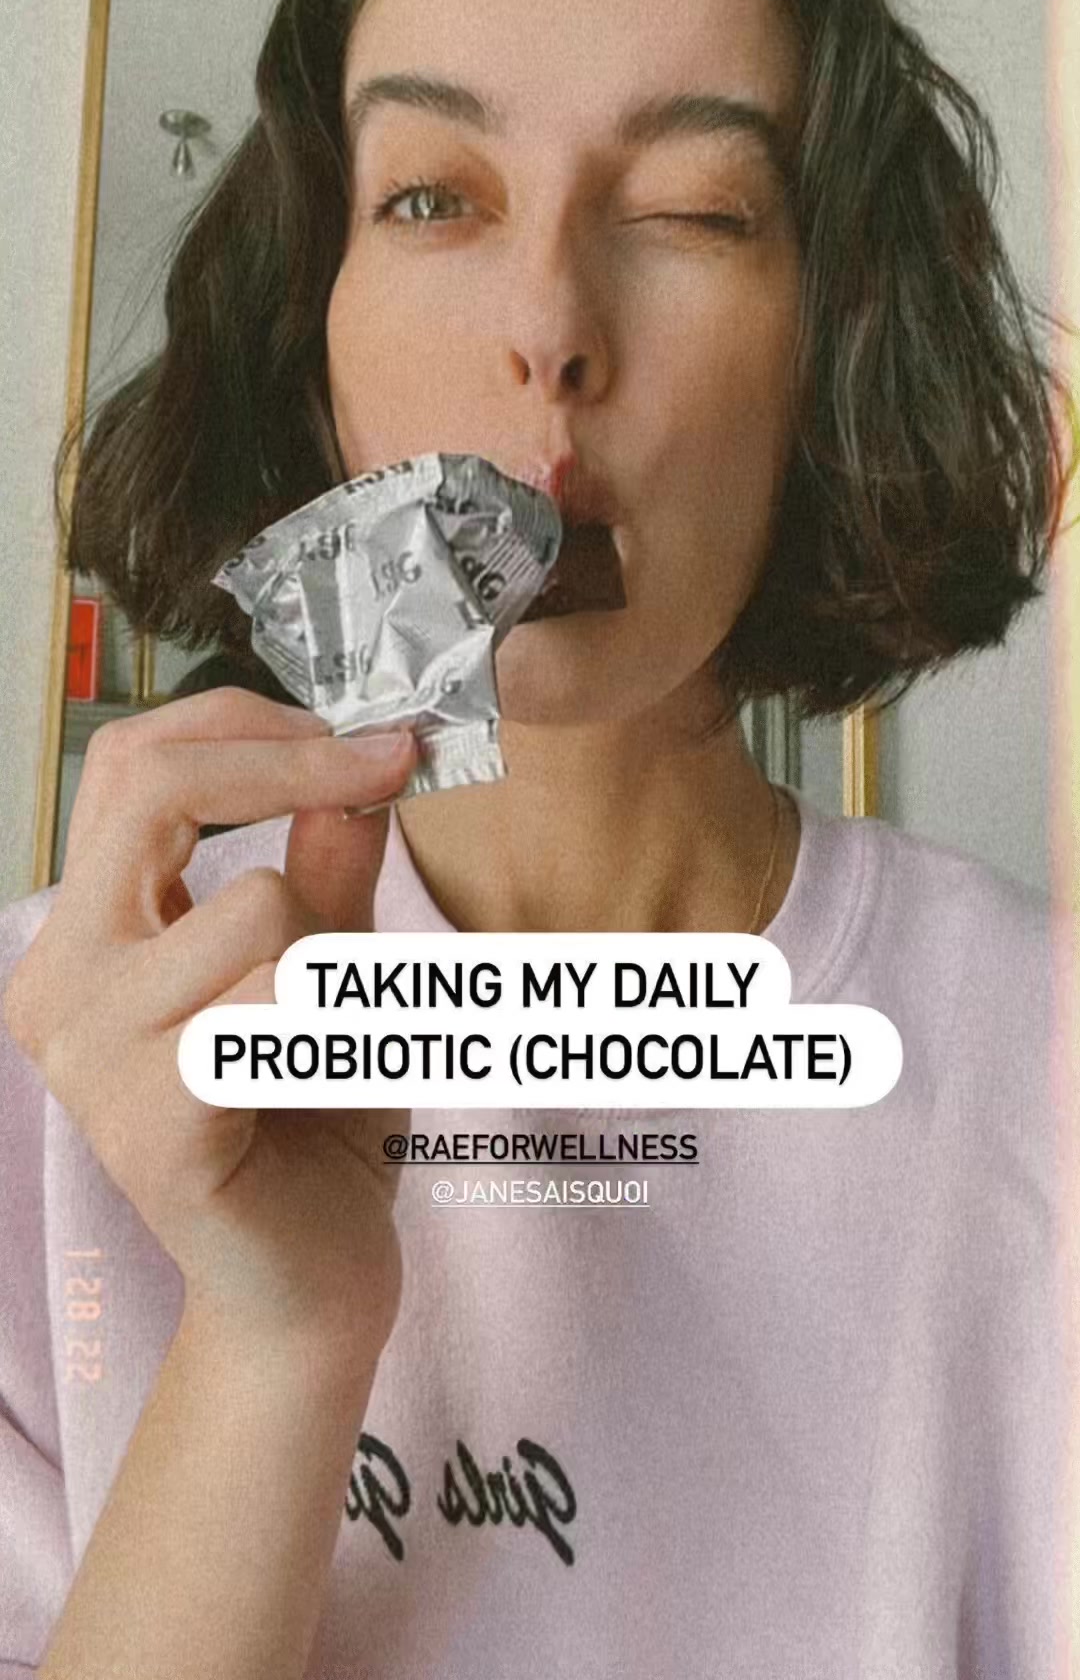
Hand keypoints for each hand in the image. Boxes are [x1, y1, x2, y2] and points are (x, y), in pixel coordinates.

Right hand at [4, 689, 418, 1363]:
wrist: (311, 1283)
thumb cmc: (312, 1122)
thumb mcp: (331, 961)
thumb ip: (329, 862)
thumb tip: (359, 756)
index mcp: (86, 932)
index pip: (128, 762)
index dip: (246, 721)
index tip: (364, 734)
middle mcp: (58, 980)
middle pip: (155, 786)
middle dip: (292, 763)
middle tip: (387, 769)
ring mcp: (90, 1051)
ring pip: (259, 904)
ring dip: (338, 952)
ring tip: (335, 1028)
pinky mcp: (149, 1118)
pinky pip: (282, 1004)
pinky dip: (340, 1026)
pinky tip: (322, 1085)